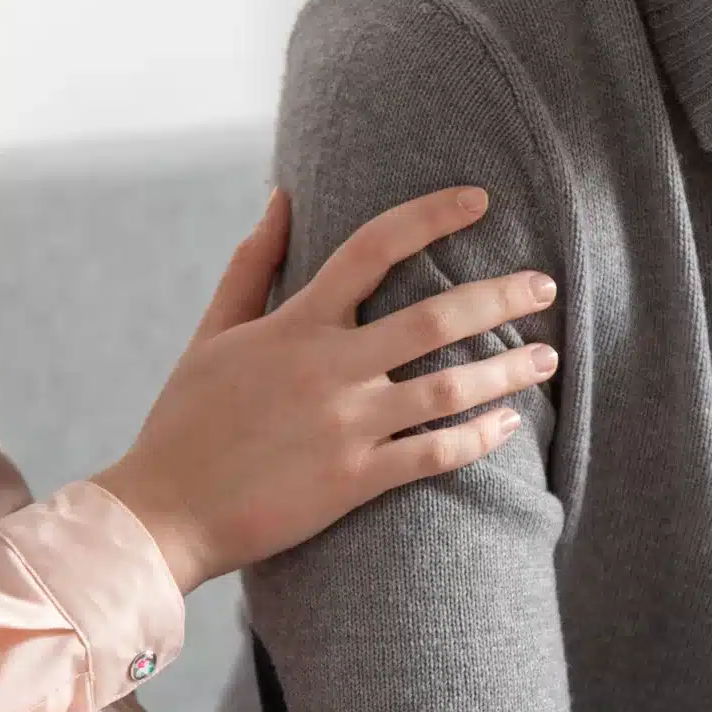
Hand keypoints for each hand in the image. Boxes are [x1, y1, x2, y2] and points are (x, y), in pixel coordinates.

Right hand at [91, 185, 558, 592]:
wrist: (163, 514)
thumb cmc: (186, 420)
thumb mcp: (214, 333)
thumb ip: (252, 264)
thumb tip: (282, 197)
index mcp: (294, 323)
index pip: (373, 247)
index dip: (432, 215)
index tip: (480, 200)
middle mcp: (328, 368)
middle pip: (435, 316)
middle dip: (501, 296)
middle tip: (546, 286)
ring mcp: (346, 425)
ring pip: (449, 387)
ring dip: (508, 370)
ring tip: (547, 357)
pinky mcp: (355, 480)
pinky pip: (435, 453)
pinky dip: (479, 436)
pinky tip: (509, 423)